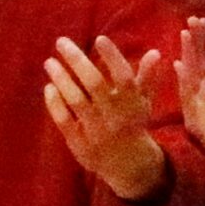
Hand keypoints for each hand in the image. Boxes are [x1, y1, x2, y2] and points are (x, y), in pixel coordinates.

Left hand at [43, 35, 172, 200]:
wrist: (128, 167)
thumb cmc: (134, 125)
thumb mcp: (143, 103)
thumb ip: (147, 78)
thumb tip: (154, 52)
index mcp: (132, 104)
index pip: (124, 76)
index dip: (113, 57)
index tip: (99, 38)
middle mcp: (115, 116)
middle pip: (94, 83)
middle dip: (77, 60)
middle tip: (61, 41)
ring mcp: (96, 130)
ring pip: (76, 100)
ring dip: (61, 78)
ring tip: (50, 62)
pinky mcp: (80, 143)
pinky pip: (64, 120)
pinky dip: (55, 103)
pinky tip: (49, 87)